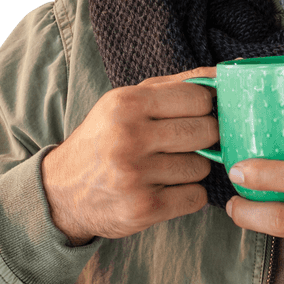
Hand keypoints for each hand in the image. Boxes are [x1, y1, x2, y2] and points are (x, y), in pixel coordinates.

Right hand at [41, 68, 218, 244]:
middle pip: (206, 132)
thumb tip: (223, 73)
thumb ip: (176, 85)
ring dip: (193, 168)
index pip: (198, 98)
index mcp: (126, 103)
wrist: (60, 193)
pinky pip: (196, 198)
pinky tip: (166, 189)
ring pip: (202, 167)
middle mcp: (129, 137)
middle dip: (205, 138)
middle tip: (187, 142)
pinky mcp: (143, 209)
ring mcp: (136, 176)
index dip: (205, 108)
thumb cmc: (105, 139)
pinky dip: (188, 195)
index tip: (197, 115)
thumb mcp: (128, 102)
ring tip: (167, 167)